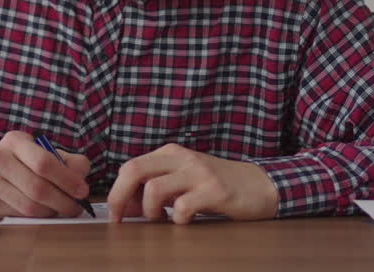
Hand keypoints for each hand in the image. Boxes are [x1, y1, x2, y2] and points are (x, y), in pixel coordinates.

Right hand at [0, 130, 90, 216]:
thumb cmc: (19, 161)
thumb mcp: (41, 151)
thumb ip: (67, 160)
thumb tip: (81, 177)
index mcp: (15, 141)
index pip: (44, 162)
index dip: (67, 179)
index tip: (82, 190)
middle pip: (38, 188)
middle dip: (63, 200)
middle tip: (76, 206)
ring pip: (29, 206)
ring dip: (52, 211)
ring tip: (62, 208)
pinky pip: (20, 215)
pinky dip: (38, 216)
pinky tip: (44, 210)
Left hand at [106, 143, 277, 223]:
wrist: (258, 185)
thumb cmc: (216, 185)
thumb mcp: (183, 180)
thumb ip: (155, 188)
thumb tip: (126, 207)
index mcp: (170, 153)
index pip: (130, 167)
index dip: (116, 192)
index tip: (115, 213)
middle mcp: (182, 158)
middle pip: (134, 170)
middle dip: (120, 197)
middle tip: (121, 219)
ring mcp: (199, 173)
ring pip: (154, 188)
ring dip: (151, 211)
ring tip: (162, 219)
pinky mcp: (215, 190)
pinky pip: (183, 207)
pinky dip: (177, 220)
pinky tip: (185, 221)